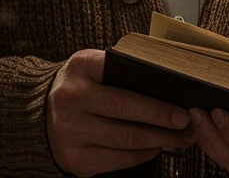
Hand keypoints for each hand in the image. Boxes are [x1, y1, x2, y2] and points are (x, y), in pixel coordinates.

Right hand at [45, 49, 197, 176]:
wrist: (41, 112)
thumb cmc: (81, 85)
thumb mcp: (95, 66)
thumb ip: (124, 69)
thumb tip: (171, 86)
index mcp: (80, 67)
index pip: (123, 76)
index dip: (156, 95)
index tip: (182, 104)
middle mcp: (70, 99)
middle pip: (126, 111)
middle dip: (163, 119)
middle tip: (187, 122)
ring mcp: (70, 132)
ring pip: (125, 140)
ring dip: (159, 140)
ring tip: (180, 137)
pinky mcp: (74, 159)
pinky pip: (117, 160)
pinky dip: (142, 154)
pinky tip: (156, 147)